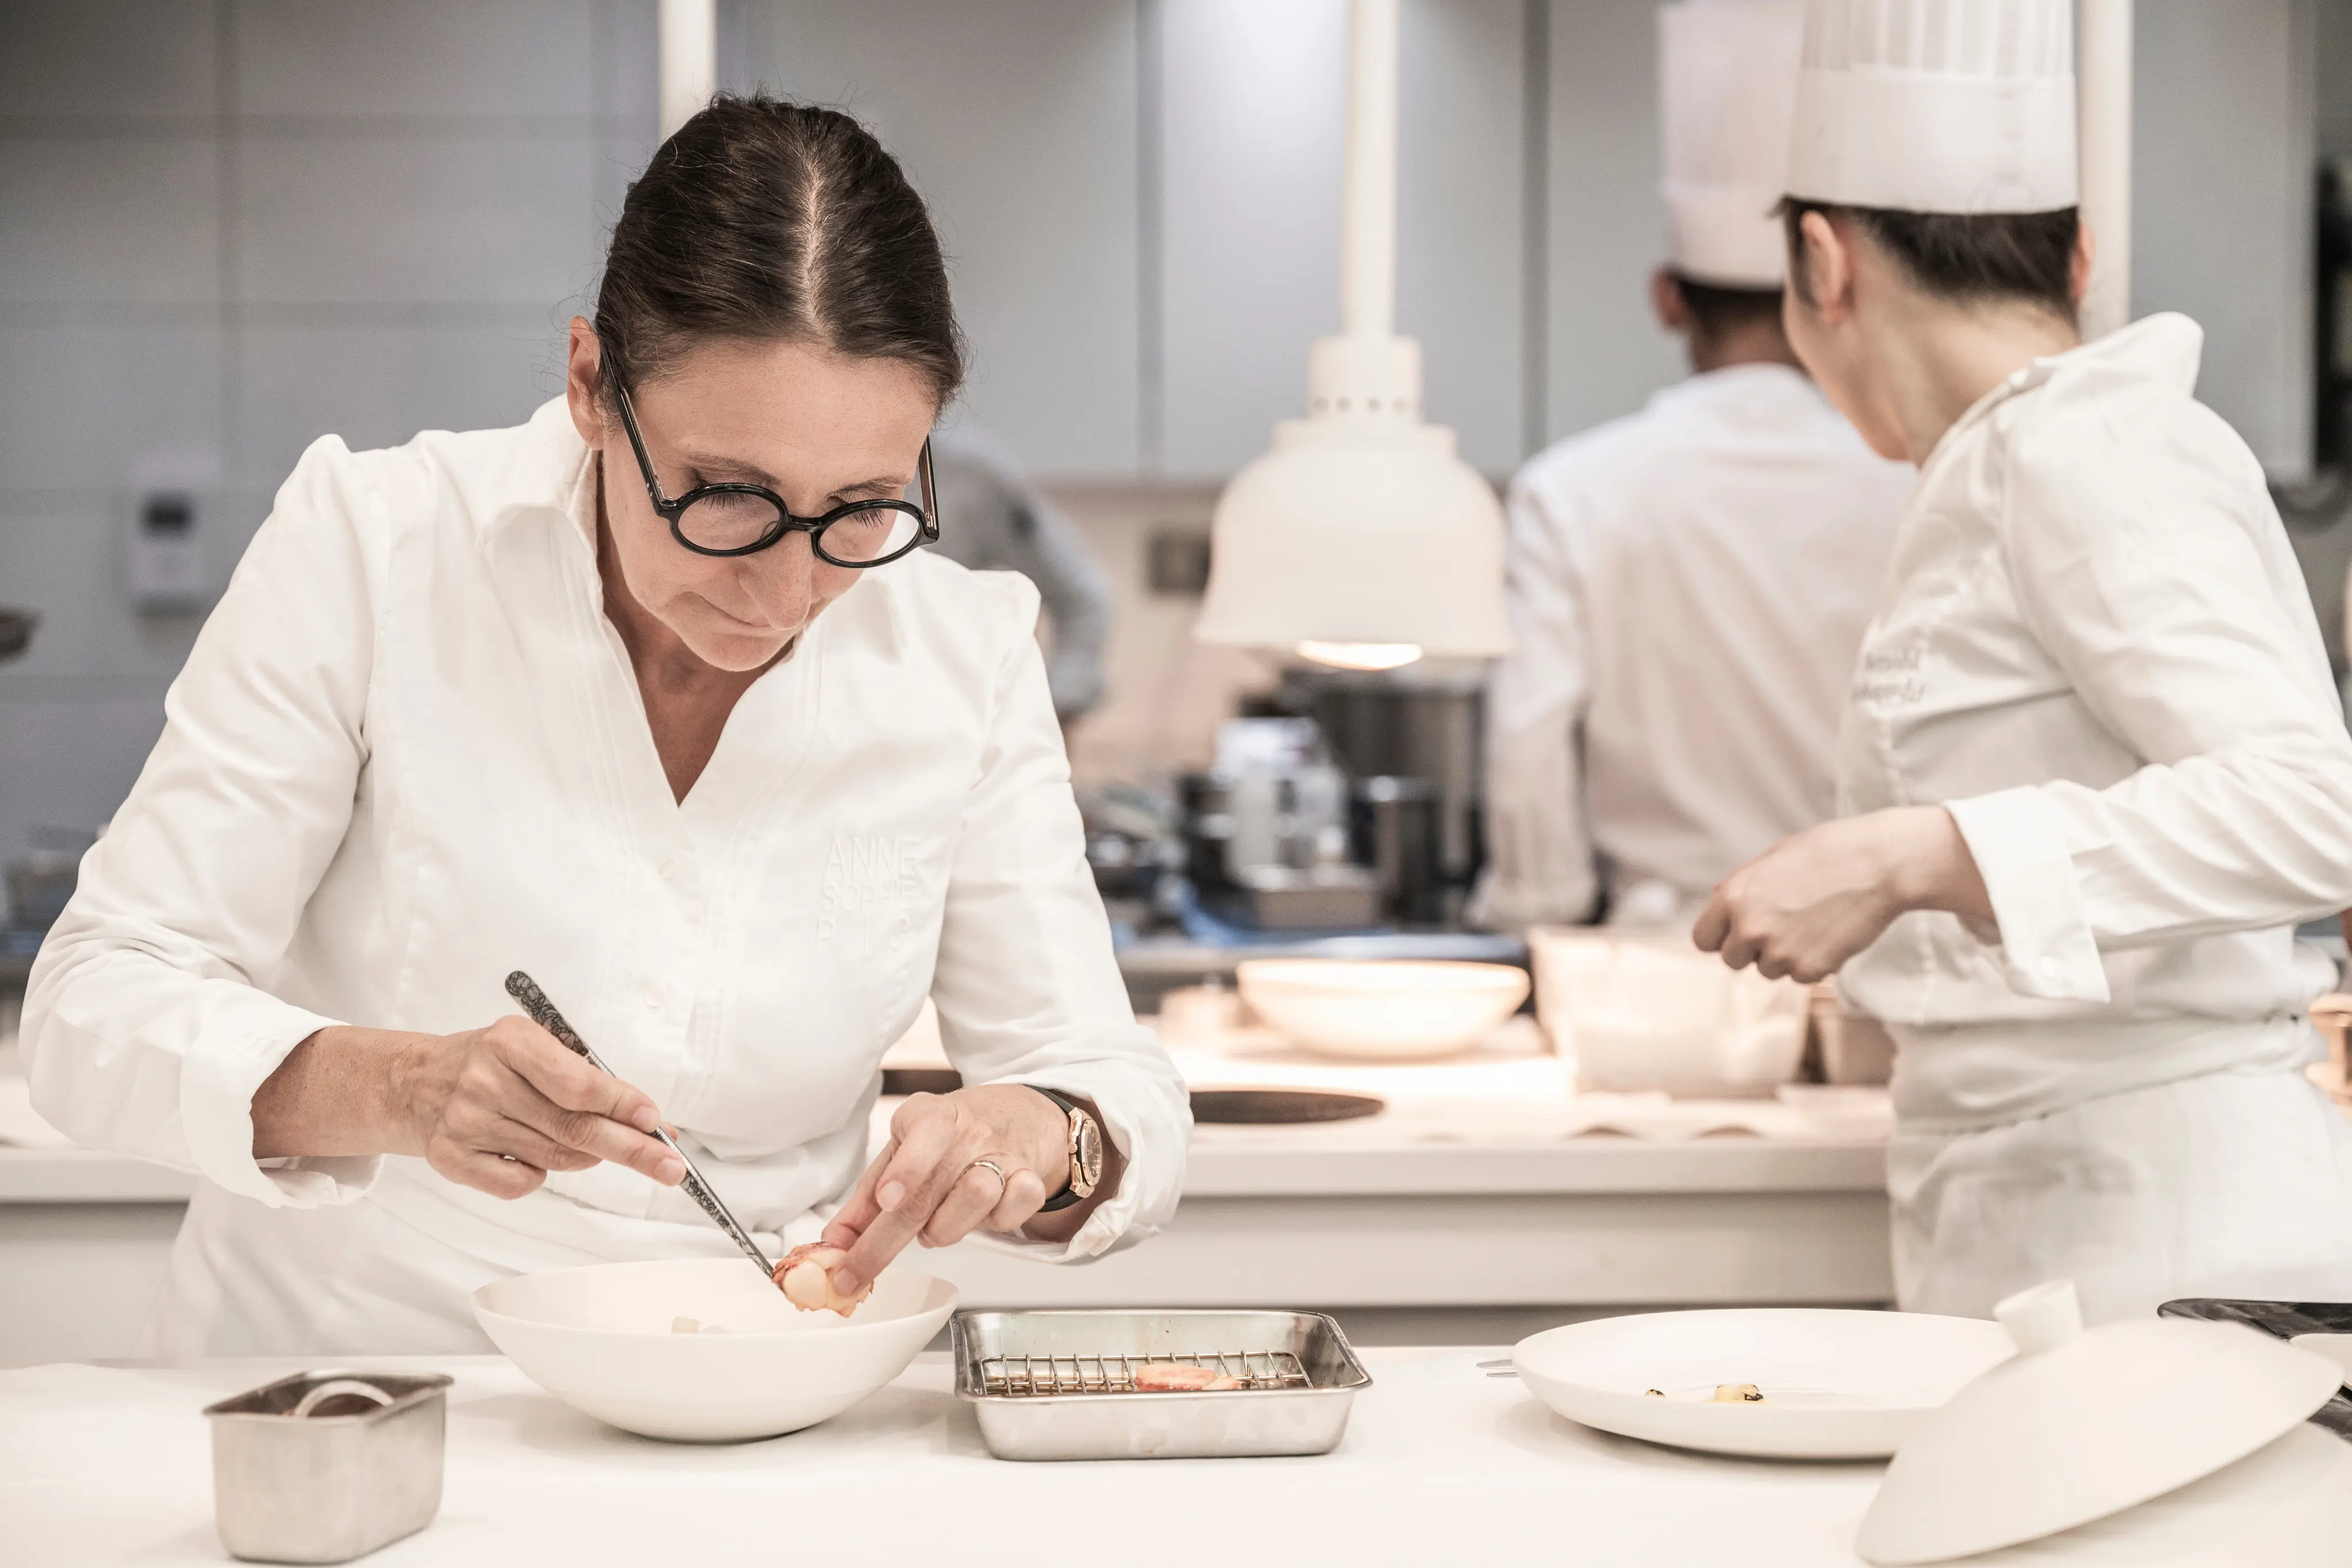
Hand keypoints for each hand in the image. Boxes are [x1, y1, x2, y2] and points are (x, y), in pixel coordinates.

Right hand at [253, 1017, 685, 1200]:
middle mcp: (483, 1081)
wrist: (416, 1082)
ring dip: (585, 1157)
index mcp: (509, 1041)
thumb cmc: (493, 1063)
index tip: (654, 1121)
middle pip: (573, 1128)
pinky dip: (540, 1174)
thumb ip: (590, 1081)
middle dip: (630, 1149)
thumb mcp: (537, 1049)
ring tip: (584, 1143)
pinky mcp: (450, 1159)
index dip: (620, 1104)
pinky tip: (528, 1151)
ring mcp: (463, 1123)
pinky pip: (521, 1183)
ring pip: (554, 1158)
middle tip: (671, 1167)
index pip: (576, 1083)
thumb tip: (652, 1122)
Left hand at [819, 1085, 1072, 1298]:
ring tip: (936, 1224)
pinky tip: (982, 1216)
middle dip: (884, 1242)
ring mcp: (1002, 1155)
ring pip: (975, 1198)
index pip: (923, 1134)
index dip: (906, 1169)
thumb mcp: (901, 1156)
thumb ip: (865, 1202)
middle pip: (928, 1192)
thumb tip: (832, 1244)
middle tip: (854, 1274)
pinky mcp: (1030, 1179)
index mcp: (930, 1117)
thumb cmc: (947, 1142)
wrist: (1016, 1118)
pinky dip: (993, 1224)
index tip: (887, 1199)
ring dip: (943, 1229)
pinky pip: (1013, 1213)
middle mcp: (968, 1132)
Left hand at [1693, 806, 1987, 983]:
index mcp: (1734, 897)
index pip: (1704, 939)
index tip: (1738, 933)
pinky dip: (1813, 962)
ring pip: (1767, 970)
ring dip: (1784, 956)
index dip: (1721, 936)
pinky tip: (1831, 933)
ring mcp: (1780, 953)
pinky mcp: (1811, 970)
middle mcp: (1750, 928)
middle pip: (1733, 960)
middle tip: (1783, 925)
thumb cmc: (1829, 852)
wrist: (1882, 864)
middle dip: (1752, 949)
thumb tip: (1715, 898)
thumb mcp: (1775, 858)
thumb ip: (1742, 884)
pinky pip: (1800, 977)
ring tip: (1812, 922)